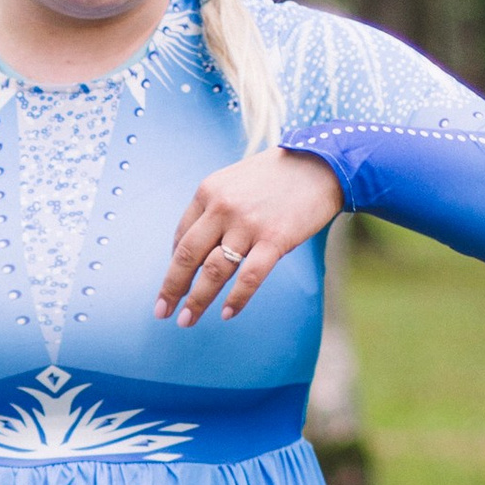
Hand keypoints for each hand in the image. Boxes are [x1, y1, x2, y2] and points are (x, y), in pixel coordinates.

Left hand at [157, 149, 344, 326]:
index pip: (182, 235)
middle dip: (172, 288)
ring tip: (186, 320)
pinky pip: (249, 277)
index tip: (174, 283)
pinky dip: (236, 299)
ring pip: (213, 271)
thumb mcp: (235, 182)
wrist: (322, 164)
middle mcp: (222, 207)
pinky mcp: (275, 239)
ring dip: (197, 300)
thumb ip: (215, 209)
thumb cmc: (277, 176)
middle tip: (162, 311)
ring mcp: (248, 224)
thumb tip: (200, 249)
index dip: (175, 263)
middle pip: (188, 256)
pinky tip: (227, 314)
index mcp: (208, 191)